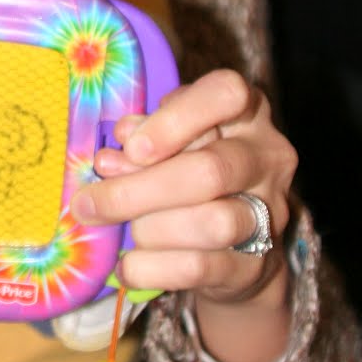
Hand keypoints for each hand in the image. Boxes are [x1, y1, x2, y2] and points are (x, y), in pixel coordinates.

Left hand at [69, 69, 296, 361]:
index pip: (227, 93)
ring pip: (213, 223)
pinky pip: (204, 268)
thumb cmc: (190, 171)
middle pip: (210, 170)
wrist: (234, 244)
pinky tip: (128, 266)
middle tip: (90, 204)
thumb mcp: (169, 141)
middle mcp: (267, 156)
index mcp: (246, 112)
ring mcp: (270, 211)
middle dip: (139, 190)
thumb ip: (142, 140)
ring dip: (150, 229)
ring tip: (125, 231)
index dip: (176, 118)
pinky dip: (155, 268)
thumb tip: (110, 160)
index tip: (131, 146)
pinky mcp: (259, 263)